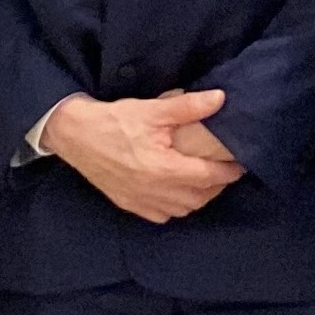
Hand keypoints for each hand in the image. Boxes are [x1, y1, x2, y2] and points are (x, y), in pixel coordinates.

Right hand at [44, 90, 243, 223]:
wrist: (74, 135)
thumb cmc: (113, 121)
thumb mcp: (152, 109)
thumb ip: (188, 106)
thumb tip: (219, 98)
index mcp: (163, 169)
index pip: (208, 177)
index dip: (228, 172)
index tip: (240, 165)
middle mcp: (154, 191)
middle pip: (199, 197)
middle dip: (216, 186)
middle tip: (224, 170)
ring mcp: (140, 201)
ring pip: (182, 210)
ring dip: (198, 199)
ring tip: (205, 181)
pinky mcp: (129, 204)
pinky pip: (162, 215)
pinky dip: (176, 207)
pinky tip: (178, 193)